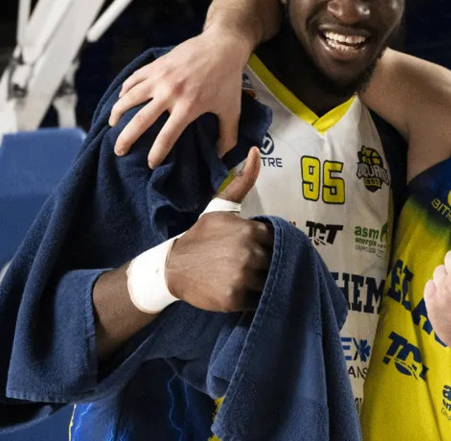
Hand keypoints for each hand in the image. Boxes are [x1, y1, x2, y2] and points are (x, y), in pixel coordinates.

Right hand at [109, 30, 254, 168]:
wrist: (221, 47)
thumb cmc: (228, 80)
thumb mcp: (232, 110)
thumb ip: (227, 136)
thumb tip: (222, 157)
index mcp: (188, 107)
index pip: (166, 137)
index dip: (156, 153)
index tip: (150, 164)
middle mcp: (170, 93)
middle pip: (140, 120)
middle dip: (126, 138)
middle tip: (119, 150)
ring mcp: (160, 77)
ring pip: (130, 97)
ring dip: (117, 113)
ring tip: (112, 125)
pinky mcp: (156, 65)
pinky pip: (134, 79)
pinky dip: (124, 90)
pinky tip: (121, 99)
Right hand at [165, 147, 272, 311]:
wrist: (173, 266)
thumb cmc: (202, 235)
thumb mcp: (221, 207)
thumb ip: (242, 181)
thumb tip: (254, 150)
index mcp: (251, 230)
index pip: (277, 242)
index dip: (268, 247)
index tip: (255, 249)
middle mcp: (250, 252)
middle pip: (275, 263)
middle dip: (266, 266)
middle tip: (249, 267)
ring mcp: (243, 276)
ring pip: (269, 283)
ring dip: (261, 283)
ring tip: (245, 279)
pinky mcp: (235, 298)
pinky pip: (258, 301)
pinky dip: (253, 299)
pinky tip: (240, 291)